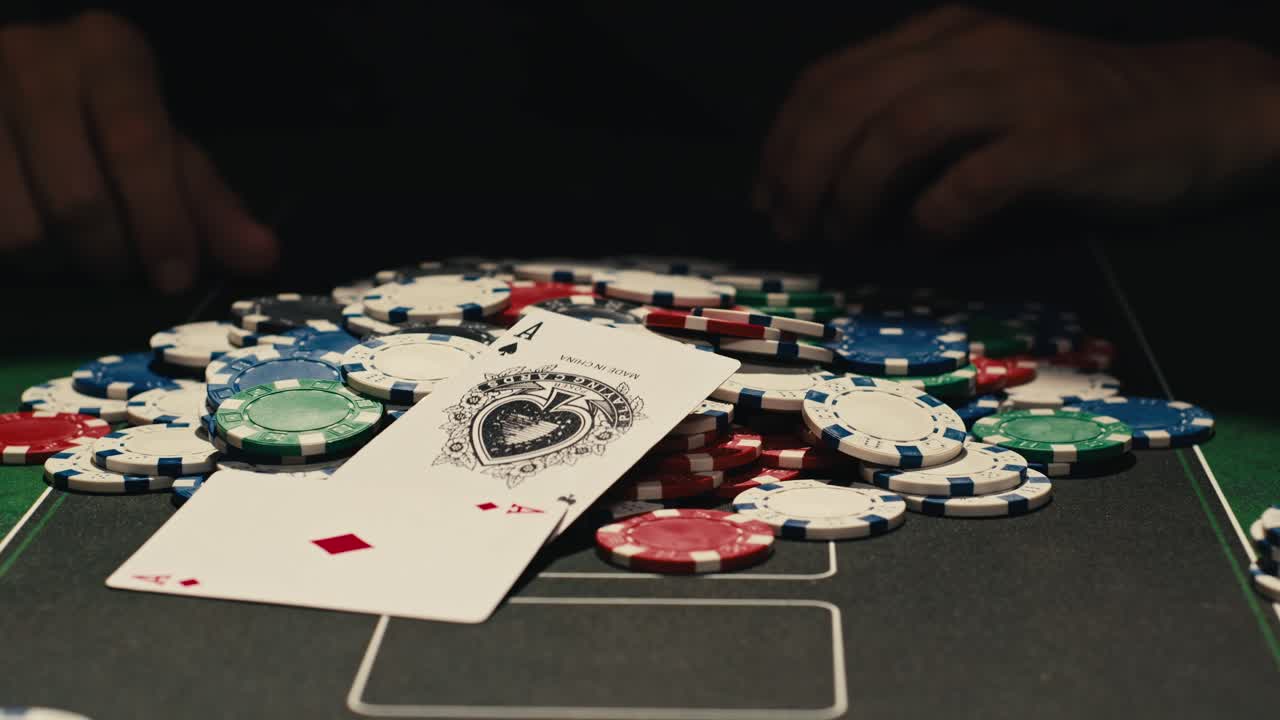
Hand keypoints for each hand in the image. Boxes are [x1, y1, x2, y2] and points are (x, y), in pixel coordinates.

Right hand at [0, 12, 277, 292]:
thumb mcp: (164, 149)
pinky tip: (35, 240)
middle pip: (77, 199)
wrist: (14, 87)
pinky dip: (15, 257)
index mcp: (107, 53)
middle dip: (109, 255)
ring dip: (55, 262)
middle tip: (121, 267)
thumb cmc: (104, 121)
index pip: (136, 141)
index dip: (161, 220)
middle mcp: (33, 60)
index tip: (175, 276)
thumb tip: (263, 258)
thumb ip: (210, 205)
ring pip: (19, 227)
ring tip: (71, 249)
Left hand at [755, 6, 1279, 239]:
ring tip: (843, 237)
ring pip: (900, 131)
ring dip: (855, 193)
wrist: (1194, 108)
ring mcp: (1019, 89)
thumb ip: (907, 118)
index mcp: (941, 37)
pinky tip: (926, 240)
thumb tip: (821, 185)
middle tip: (792, 228)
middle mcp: (972, 49)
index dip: (783, 143)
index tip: (765, 197)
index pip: (830, 79)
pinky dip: (934, 218)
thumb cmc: (1072, 113)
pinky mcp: (1062, 138)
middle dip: (802, 172)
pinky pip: (974, 180)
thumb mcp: (978, 94)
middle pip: (851, 103)